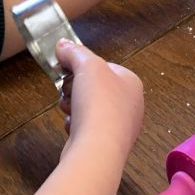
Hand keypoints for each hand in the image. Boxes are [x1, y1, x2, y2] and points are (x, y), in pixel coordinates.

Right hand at [57, 39, 142, 165]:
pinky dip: (76, 125)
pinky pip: (87, 127)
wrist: (97, 149)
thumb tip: (62, 44)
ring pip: (88, 108)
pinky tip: (73, 127)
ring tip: (68, 108)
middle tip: (67, 90)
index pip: (104, 67)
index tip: (66, 70)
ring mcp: (120, 126)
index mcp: (131, 83)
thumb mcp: (87, 66)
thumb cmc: (98, 102)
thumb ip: (75, 52)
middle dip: (75, 88)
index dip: (82, 67)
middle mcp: (130, 104)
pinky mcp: (106, 144)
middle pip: (94, 88)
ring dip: (73, 106)